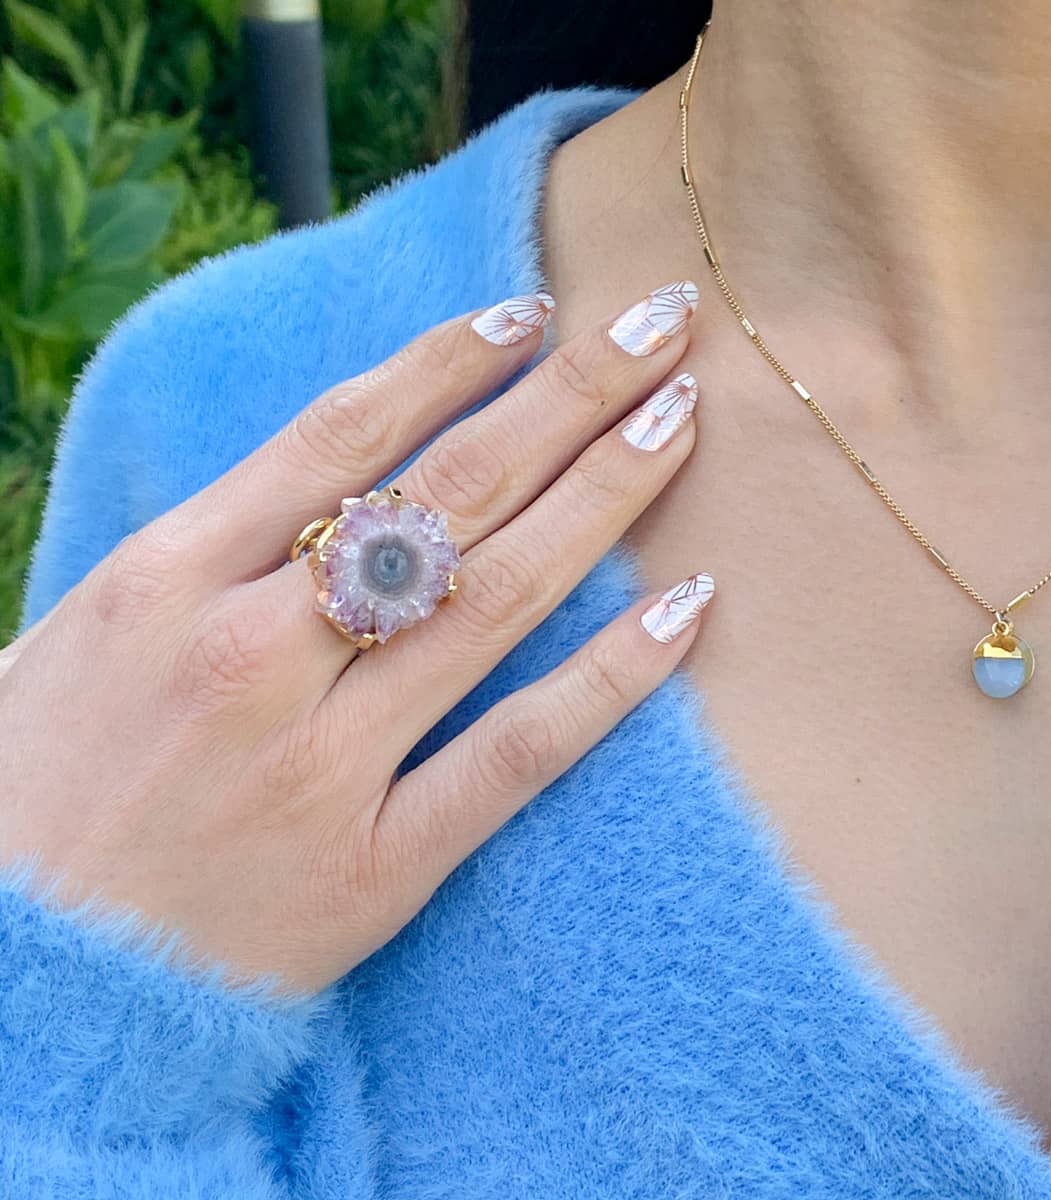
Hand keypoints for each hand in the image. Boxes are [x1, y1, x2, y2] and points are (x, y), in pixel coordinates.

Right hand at [0, 282, 713, 992]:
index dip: (454, 359)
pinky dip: (612, 678)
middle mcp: (252, 650)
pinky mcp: (374, 865)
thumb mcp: (82, 638)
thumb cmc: (33, 798)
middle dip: (568, 393)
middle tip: (661, 323)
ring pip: (497, 595)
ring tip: (682, 420)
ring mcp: (320, 759)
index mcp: (167, 579)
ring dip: (605, 496)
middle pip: (448, 488)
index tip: (536, 309)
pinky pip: (517, 751)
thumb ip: (205, 557)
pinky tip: (685, 607)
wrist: (19, 993)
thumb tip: (328, 479)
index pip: (344, 431)